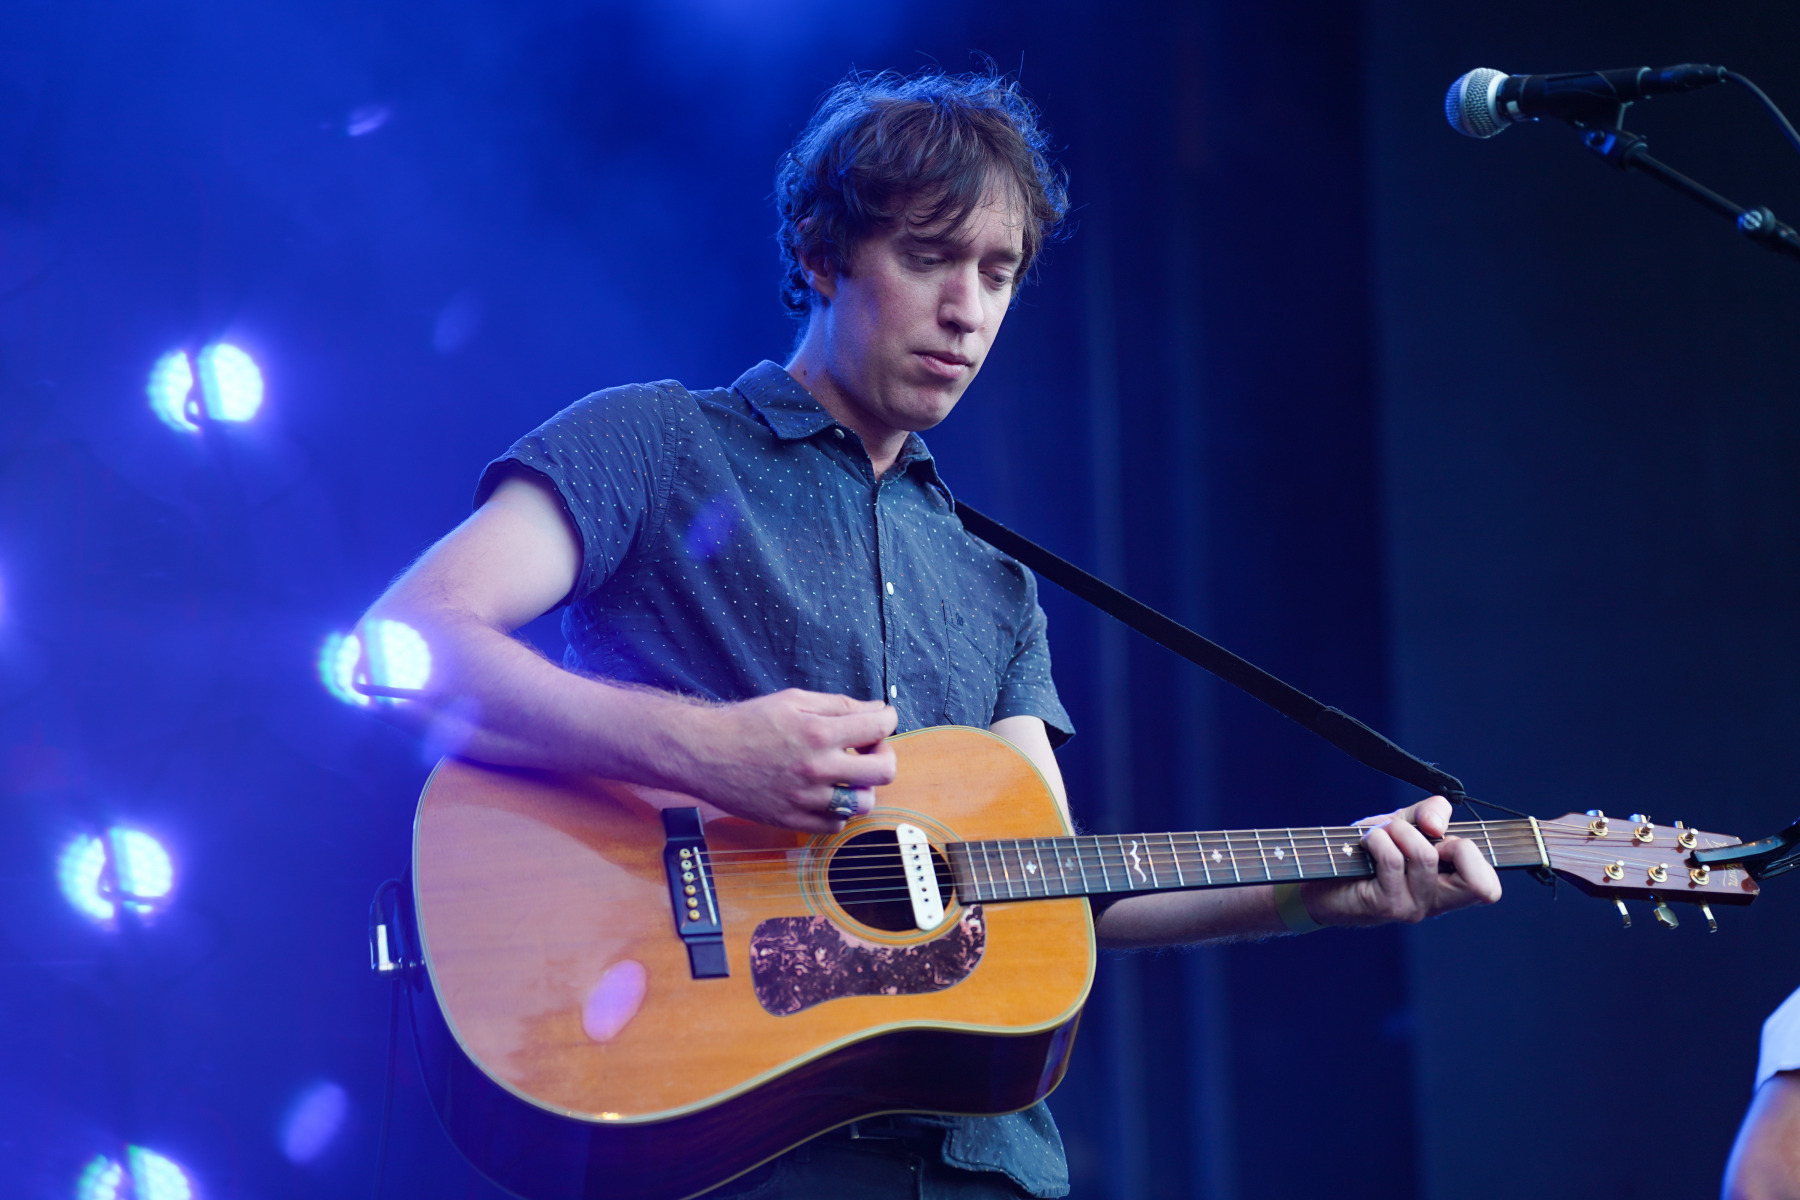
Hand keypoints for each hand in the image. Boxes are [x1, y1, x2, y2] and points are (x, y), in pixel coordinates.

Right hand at [674, 689, 897, 832]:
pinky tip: (826, 792)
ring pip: (864, 803)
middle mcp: (817, 768)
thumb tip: (877, 710)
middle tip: (868, 749)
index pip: (880, 727)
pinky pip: (836, 823)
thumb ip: (839, 705)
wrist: (704, 753)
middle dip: (884, 755)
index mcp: (819, 732)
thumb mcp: (793, 699)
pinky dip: (838, 809)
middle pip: (884, 771)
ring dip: (862, 786)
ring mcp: (806, 798)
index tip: (880, 720)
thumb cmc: (747, 722)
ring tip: (846, 774)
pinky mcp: (793, 819)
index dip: (887, 719)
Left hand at [1298, 795, 1502, 926]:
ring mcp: (1412, 908)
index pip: (1489, 888)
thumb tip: (1437, 825)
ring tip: (1381, 833)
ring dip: (1400, 830)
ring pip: (1426, 857)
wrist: (1322, 870)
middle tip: (1421, 838)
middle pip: (1479, 886)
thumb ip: (1432, 813)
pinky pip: (1392, 859)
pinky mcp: (1385, 905)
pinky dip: (1378, 838)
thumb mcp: (1406, 822)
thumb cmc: (1369, 849)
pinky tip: (1366, 841)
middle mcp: (1436, 903)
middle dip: (1453, 845)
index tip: (1443, 840)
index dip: (1473, 855)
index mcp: (1449, 887)